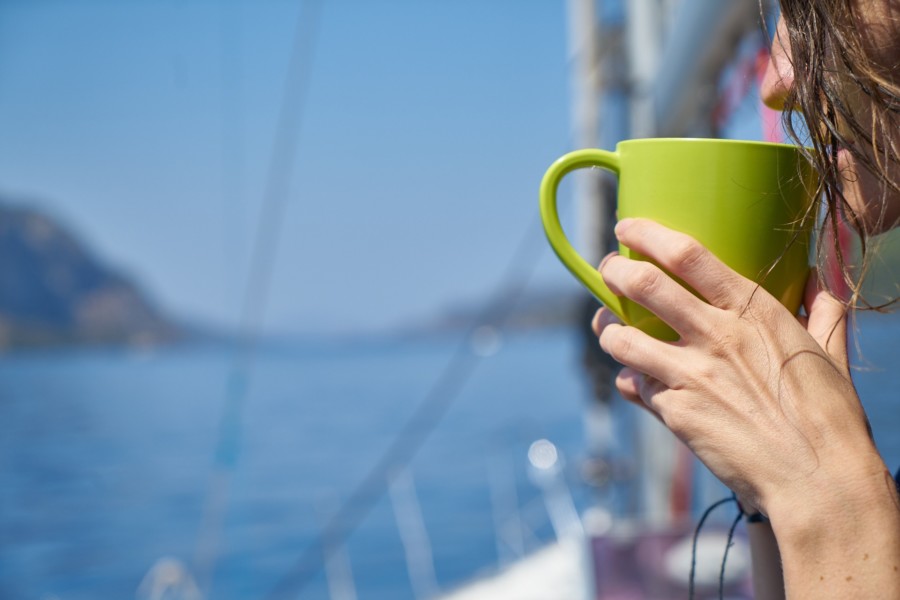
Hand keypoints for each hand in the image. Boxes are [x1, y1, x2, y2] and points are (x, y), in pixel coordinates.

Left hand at [590, 218, 879, 516]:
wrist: (817, 480)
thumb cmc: (830, 417)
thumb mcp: (830, 353)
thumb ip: (822, 312)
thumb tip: (825, 284)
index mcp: (752, 311)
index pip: (687, 254)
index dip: (647, 234)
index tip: (626, 228)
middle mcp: (715, 336)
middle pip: (642, 286)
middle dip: (613, 271)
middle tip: (608, 270)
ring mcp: (690, 375)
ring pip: (621, 338)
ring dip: (608, 330)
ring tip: (609, 329)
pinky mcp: (675, 412)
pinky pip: (635, 386)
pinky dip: (630, 381)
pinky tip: (635, 381)